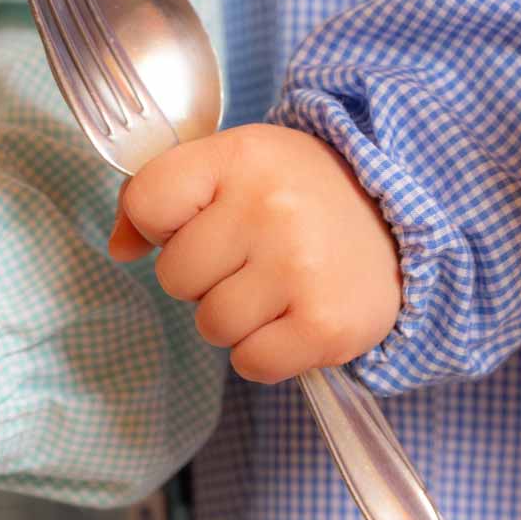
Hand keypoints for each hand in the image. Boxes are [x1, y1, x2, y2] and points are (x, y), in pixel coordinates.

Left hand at [107, 124, 401, 384]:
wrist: (403, 218)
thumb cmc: (301, 195)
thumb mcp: (235, 168)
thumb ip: (163, 195)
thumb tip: (118, 249)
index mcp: (240, 155)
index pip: (147, 203)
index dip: (162, 224)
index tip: (203, 219)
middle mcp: (271, 207)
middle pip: (175, 276)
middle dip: (206, 277)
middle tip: (255, 256)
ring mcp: (301, 267)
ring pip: (212, 326)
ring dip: (238, 318)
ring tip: (279, 286)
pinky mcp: (327, 324)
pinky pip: (252, 364)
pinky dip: (267, 354)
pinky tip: (294, 319)